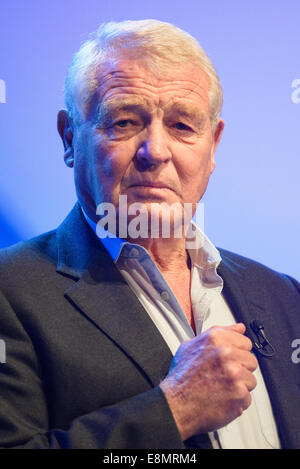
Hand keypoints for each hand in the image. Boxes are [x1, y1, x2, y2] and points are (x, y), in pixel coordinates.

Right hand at [160, 323, 257, 440]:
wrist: (175, 405)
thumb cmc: (182, 377)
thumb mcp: (192, 346)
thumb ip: (220, 333)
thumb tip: (239, 328)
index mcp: (216, 339)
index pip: (245, 342)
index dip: (237, 353)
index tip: (228, 360)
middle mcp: (226, 354)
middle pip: (251, 361)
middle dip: (240, 369)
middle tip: (222, 376)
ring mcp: (234, 374)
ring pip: (251, 380)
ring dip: (239, 386)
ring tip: (221, 387)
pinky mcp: (239, 394)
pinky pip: (247, 397)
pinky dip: (237, 401)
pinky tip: (222, 398)